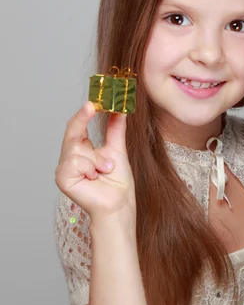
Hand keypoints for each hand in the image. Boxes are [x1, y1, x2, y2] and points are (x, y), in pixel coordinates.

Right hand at [55, 102, 135, 218]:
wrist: (119, 202)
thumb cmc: (118, 181)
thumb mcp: (117, 149)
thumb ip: (115, 129)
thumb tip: (119, 108)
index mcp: (81, 150)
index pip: (77, 126)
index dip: (83, 114)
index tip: (91, 102)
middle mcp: (69, 157)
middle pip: (72, 133)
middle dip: (86, 128)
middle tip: (94, 112)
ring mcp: (64, 168)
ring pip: (76, 148)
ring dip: (96, 159)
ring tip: (105, 170)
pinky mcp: (62, 178)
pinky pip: (74, 161)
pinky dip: (90, 168)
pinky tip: (94, 178)